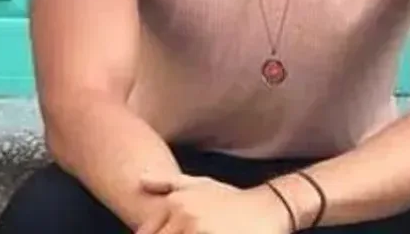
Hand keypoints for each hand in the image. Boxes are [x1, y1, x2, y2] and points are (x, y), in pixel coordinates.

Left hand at [135, 172, 292, 233]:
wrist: (270, 207)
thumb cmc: (233, 199)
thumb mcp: (200, 185)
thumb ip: (167, 184)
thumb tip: (139, 180)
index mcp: (175, 204)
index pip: (146, 233)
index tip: (172, 232)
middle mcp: (185, 215)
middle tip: (196, 230)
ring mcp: (201, 229)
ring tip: (208, 230)